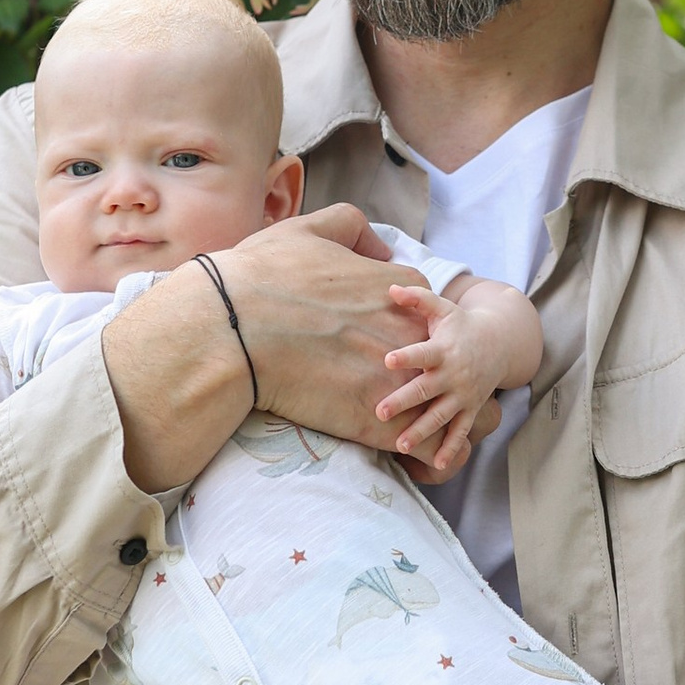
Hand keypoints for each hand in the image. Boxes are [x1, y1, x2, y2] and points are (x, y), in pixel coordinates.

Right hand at [217, 206, 453, 446]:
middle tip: (415, 393)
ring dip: (445, 421)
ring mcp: (399, 381)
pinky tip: (408, 456)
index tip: (387, 349)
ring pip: (454, 411)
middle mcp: (410, 336)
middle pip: (452, 364)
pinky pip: (429, 448)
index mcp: (399, 293)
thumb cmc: (261, 277)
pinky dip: (426, 454)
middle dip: (442, 378)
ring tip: (425, 432)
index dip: (412, 337)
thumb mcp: (308, 230)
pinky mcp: (380, 424)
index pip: (431, 319)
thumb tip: (374, 247)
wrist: (229, 330)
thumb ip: (350, 228)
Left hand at [373, 281, 501, 475]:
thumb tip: (389, 288)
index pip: (422, 353)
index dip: (406, 356)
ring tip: (402, 445)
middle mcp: (452, 374)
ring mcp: (462, 394)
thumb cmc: (460, 325)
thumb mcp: (443, 308)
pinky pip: (461, 431)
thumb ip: (417, 298)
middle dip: (404, 401)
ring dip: (422, 431)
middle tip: (380, 412)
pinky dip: (451, 448)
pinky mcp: (470, 409)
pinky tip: (438, 464)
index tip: (387, 360)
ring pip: (441, 416)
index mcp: (443, 349)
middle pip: (426, 390)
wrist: (498, 343)